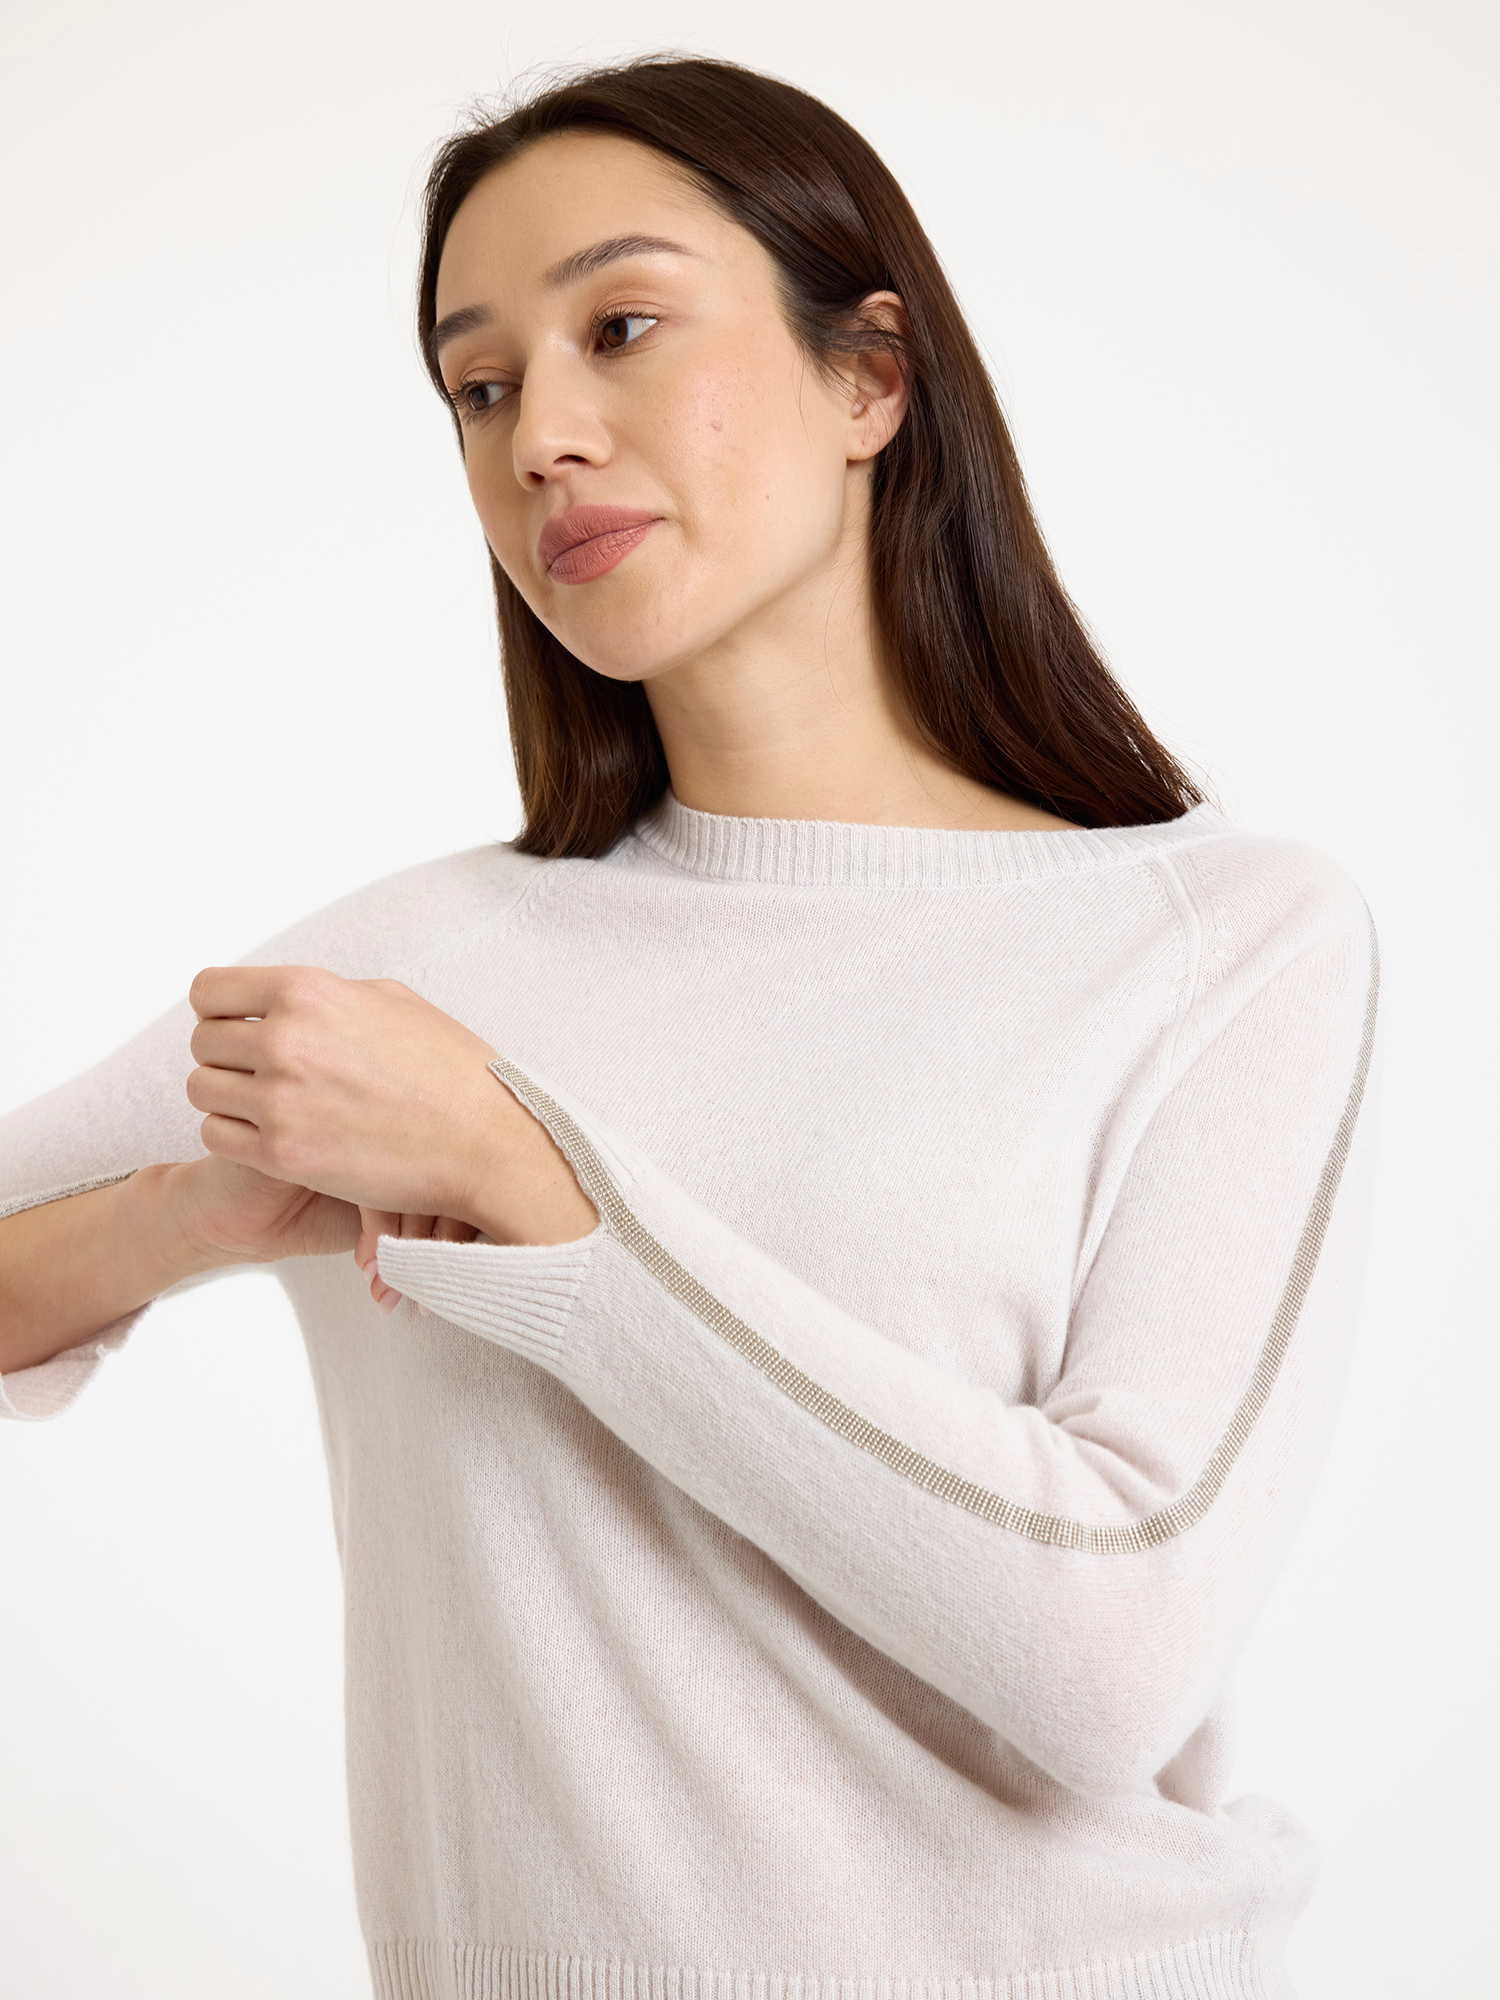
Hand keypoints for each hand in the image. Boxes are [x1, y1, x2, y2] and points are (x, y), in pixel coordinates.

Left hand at [184, 964, 595, 1311]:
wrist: (484, 1144)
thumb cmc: (450, 1072)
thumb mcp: (395, 1001)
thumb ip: (330, 994)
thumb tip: (286, 997)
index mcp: (309, 992)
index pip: (209, 990)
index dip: (218, 1010)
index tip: (236, 1027)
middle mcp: (286, 1040)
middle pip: (202, 1042)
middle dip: (226, 1057)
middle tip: (259, 1075)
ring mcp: (281, 1100)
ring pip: (203, 1091)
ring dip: (227, 1099)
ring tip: (267, 1107)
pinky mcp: (283, 1154)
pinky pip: (217, 1137)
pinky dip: (236, 1136)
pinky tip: (273, 1136)